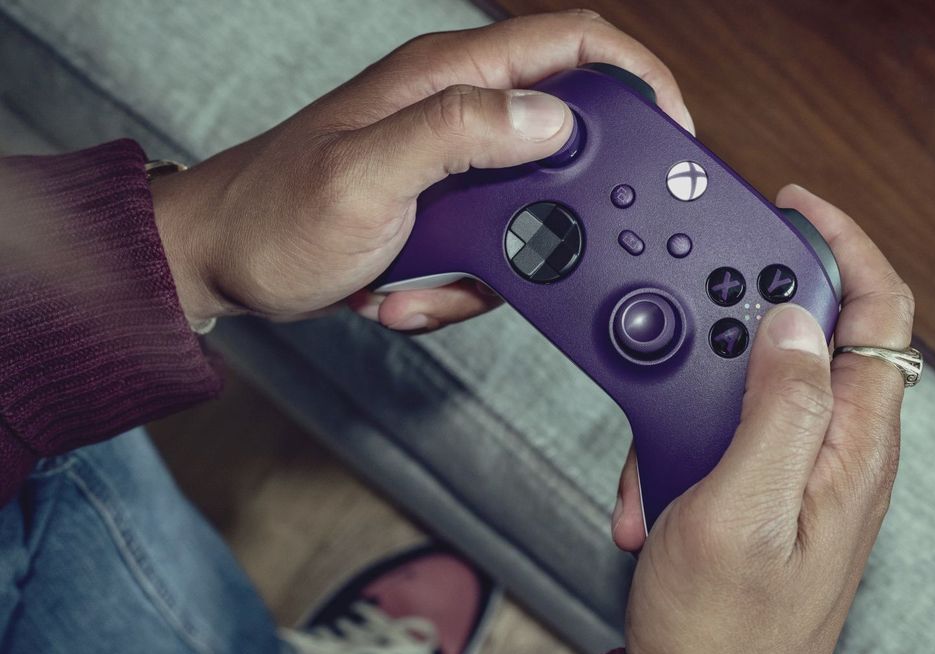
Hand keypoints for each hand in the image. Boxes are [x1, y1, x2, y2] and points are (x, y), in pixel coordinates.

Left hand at [151, 10, 692, 330]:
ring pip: (538, 209)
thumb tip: (551, 118)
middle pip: (572, 133)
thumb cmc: (273, 216)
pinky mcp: (446, 210)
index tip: (673, 134)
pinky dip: (466, 285)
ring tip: (432, 282)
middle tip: (556, 249)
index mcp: (448, 78)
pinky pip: (498, 250)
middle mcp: (459, 110)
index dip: (638, 77)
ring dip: (507, 263)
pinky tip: (405, 292)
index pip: (574, 43)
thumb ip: (458, 135)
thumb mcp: (367, 176)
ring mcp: (454, 164)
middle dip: (575, 206)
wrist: (223, 267)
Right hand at [614, 184, 914, 653]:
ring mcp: (800, 465)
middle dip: (738, 316)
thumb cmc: (729, 627)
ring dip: (689, 395)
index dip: (845, 243)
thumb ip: (776, 409)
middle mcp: (837, 445)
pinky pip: (722, 429)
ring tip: (654, 455)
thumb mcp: (743, 509)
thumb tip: (794, 322)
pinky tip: (650, 493)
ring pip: (751, 379)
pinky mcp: (763, 485)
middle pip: (810, 330)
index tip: (795, 205)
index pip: (880, 310)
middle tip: (684, 320)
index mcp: (853, 441)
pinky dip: (677, 444)